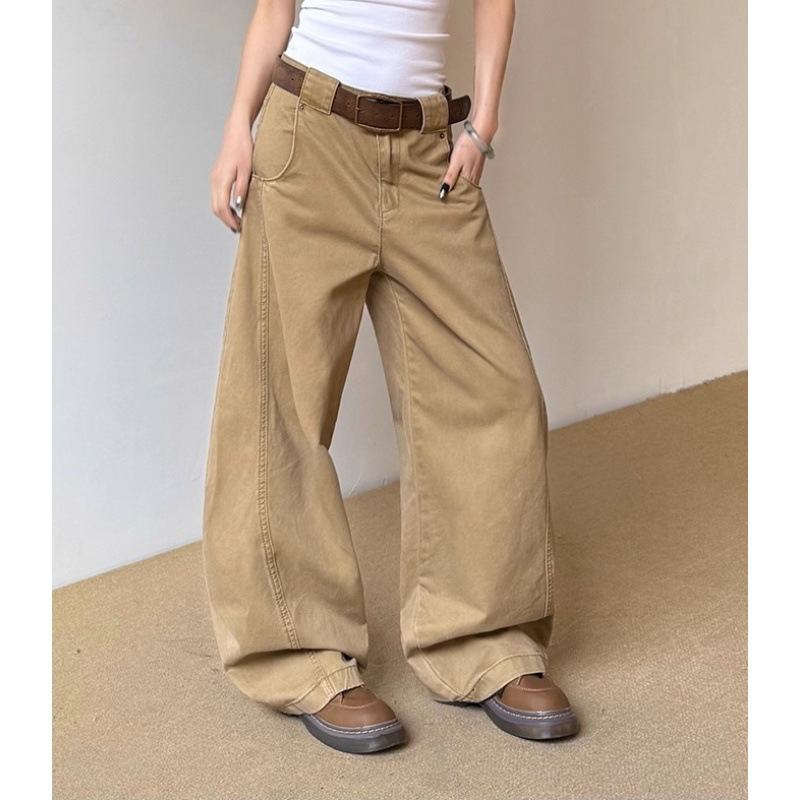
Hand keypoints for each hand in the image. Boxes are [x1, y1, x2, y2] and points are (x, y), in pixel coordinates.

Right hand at [210, 118, 253, 232]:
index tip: (238, 228)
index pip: (222, 207)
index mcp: (221, 180)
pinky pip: (217, 196)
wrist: (235, 132)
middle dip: (226, 220)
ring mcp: (214, 178)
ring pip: (215, 203)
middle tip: (239, 228)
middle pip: (216, 208)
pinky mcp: (216, 176)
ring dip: (224, 214)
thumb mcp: (247, 171)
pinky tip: (233, 208)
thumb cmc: (243, 149)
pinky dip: (223, 205)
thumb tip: (238, 206)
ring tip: (237, 220)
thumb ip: (242, 189)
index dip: (229, 220)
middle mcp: (214, 180)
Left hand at [439, 118, 495, 197]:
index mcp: (469, 178)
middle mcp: (474, 177)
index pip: (461, 195)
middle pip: (464, 191)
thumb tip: (444, 192)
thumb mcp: (456, 162)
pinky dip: (463, 181)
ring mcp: (476, 172)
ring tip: (451, 192)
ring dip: (460, 188)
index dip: (453, 199)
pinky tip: (458, 180)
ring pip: (467, 185)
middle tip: (448, 202)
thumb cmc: (469, 145)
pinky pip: (469, 178)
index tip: (445, 204)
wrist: (480, 132)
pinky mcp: (475, 166)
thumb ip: (450, 177)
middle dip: (456, 196)